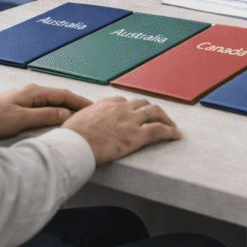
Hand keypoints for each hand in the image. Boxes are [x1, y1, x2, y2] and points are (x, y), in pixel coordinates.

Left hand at [0, 83, 92, 139]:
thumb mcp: (22, 118)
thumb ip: (45, 115)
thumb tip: (65, 113)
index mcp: (34, 92)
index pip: (63, 94)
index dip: (79, 101)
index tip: (92, 107)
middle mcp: (31, 92)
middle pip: (59, 97)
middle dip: (75, 103)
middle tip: (89, 112)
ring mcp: (25, 99)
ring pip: (51, 102)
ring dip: (64, 108)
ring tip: (76, 117)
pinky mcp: (19, 107)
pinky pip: (43, 107)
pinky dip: (54, 112)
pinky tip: (56, 119)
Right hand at [63, 97, 180, 165]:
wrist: (74, 145)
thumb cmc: (70, 137)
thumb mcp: (76, 120)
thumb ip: (84, 119)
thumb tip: (79, 124)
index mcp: (106, 103)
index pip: (125, 101)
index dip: (134, 108)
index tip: (137, 113)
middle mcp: (121, 108)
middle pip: (144, 104)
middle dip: (153, 110)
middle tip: (160, 117)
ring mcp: (130, 120)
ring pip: (156, 113)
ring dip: (166, 119)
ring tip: (171, 126)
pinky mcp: (137, 135)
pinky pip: (159, 130)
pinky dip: (170, 132)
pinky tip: (176, 135)